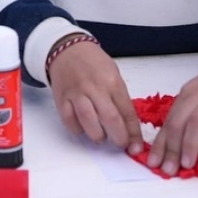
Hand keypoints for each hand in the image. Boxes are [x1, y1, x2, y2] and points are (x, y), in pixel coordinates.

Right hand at [47, 38, 143, 153]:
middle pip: (110, 119)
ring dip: (98, 136)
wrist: (67, 50)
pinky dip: (78, 130)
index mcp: (112, 82)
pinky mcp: (62, 99)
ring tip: (102, 137)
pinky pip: (70, 121)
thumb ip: (120, 98)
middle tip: (120, 144)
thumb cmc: (94, 63)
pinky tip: (83, 128)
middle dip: (118, 138)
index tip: (136, 147)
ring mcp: (77, 94)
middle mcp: (95, 88)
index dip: (133, 133)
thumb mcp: (113, 75)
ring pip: (89, 122)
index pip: (127, 112)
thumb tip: (128, 126)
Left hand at [147, 58, 197, 175]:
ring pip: (197, 120)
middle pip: (179, 121)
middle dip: (171, 148)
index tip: (153, 163)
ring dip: (189, 144)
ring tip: (186, 164)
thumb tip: (173, 147)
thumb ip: (189, 117)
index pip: (169, 121)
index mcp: (187, 94)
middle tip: (168, 169)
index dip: (160, 144)